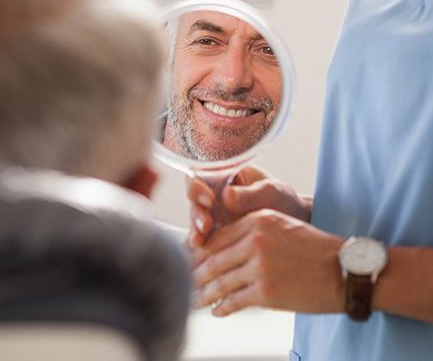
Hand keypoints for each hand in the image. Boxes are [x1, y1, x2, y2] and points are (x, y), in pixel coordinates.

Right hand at [187, 166, 311, 247]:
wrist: (294, 225)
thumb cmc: (283, 201)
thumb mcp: (272, 192)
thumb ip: (250, 194)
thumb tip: (227, 196)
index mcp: (224, 174)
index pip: (201, 175)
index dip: (199, 186)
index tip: (209, 199)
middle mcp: (214, 193)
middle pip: (194, 200)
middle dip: (196, 213)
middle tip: (206, 225)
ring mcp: (213, 214)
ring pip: (195, 220)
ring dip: (195, 230)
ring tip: (200, 241)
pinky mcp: (215, 234)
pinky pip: (203, 238)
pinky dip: (201, 246)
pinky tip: (201, 252)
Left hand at [191, 209, 343, 315]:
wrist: (345, 270)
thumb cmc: (314, 249)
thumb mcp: (281, 227)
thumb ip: (251, 233)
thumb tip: (223, 250)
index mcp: (257, 220)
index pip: (217, 237)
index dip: (199, 251)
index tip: (189, 260)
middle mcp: (255, 240)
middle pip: (213, 259)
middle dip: (195, 273)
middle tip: (184, 282)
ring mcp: (259, 266)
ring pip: (219, 281)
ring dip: (204, 294)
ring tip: (193, 300)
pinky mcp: (266, 292)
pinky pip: (234, 300)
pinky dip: (222, 307)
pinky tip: (216, 310)